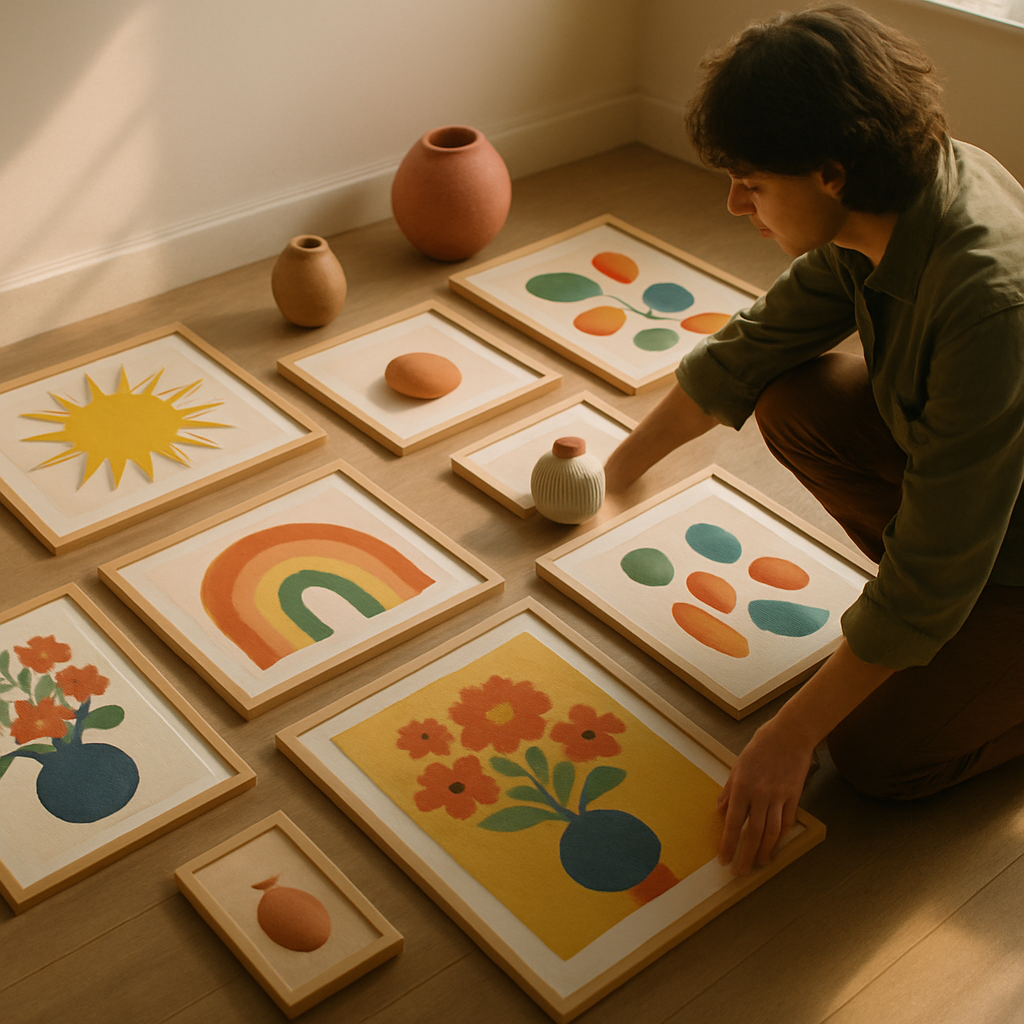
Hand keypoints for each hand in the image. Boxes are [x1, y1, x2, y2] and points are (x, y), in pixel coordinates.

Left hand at [717, 717, 814, 874]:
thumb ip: (729, 789)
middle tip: (740, 872)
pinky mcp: (794, 797)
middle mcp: (760, 795)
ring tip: (757, 864)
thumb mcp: (738, 765)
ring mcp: (779, 797)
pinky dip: (779, 837)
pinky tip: (773, 847)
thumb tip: (720, 810)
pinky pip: (786, 822)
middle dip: (745, 855)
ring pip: (772, 832)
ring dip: (764, 851)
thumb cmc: (761, 747)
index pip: (734, 823)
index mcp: (743, 786)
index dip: (729, 844)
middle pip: (753, 833)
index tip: (724, 859)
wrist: (790, 735)